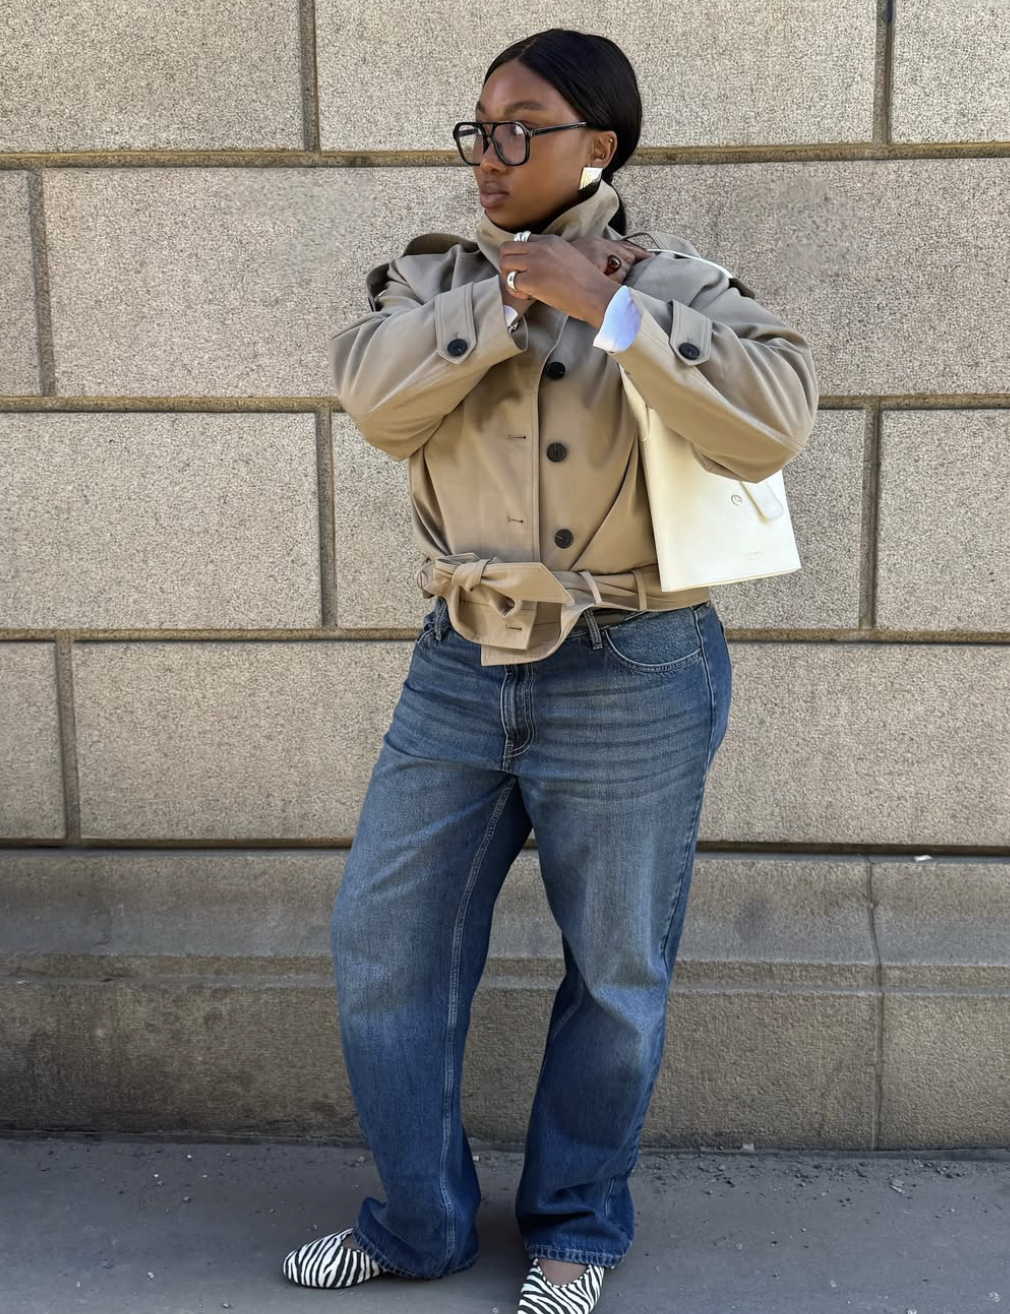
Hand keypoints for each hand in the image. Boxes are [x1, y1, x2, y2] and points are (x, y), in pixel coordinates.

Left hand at [498, 234, 651, 328]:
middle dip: (508, 265)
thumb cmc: (587, 283)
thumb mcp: (570, 257)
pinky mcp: (533, 280)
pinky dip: (516, 293)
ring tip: (523, 289)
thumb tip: (538, 268)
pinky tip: (528, 297)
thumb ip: (552, 257)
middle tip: (517, 279)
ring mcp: (535, 263)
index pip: (522, 240)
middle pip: (507, 248)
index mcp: (551, 240)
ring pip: (504, 263)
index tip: (528, 269)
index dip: (521, 256)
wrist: (597, 295)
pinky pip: (511, 283)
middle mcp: (541, 247)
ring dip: (509, 278)